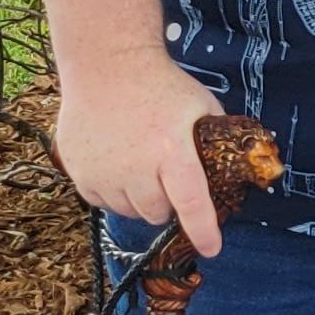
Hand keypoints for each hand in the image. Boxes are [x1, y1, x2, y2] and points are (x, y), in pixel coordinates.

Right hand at [57, 49, 231, 260]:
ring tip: (141, 166)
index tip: (212, 248)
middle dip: (167, 203)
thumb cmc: (162, 86)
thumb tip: (237, 162)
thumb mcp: (202, 106)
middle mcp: (135, 167)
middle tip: (167, 178)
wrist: (107, 66)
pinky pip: (100, 200)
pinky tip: (117, 165)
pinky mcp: (78, 171)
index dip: (203, 230)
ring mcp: (102, 171)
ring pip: (127, 211)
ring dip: (139, 199)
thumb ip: (216, 139)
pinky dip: (112, 192)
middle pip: (156, 213)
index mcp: (173, 151)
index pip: (191, 203)